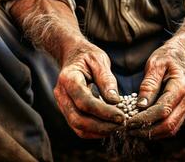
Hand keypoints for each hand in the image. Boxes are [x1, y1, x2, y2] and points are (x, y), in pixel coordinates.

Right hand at [10, 0, 125, 138]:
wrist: (72, 54)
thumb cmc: (87, 56)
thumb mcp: (99, 60)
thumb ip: (107, 79)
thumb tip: (114, 101)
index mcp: (68, 79)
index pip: (84, 101)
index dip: (104, 112)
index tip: (122, 116)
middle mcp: (61, 94)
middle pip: (78, 119)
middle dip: (102, 126)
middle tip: (122, 124)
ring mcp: (62, 104)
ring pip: (77, 126)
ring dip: (98, 131)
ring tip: (117, 127)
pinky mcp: (67, 110)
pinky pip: (78, 127)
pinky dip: (93, 131)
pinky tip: (108, 127)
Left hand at [127, 40, 184, 138]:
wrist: (182, 54)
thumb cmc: (166, 57)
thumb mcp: (155, 64)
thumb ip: (149, 84)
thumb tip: (141, 105)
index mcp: (181, 86)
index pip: (163, 109)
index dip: (145, 119)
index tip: (129, 121)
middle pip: (168, 124)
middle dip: (147, 130)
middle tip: (129, 130)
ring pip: (171, 129)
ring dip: (152, 133)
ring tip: (133, 131)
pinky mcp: (184, 110)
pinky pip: (172, 126)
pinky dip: (157, 131)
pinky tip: (143, 127)